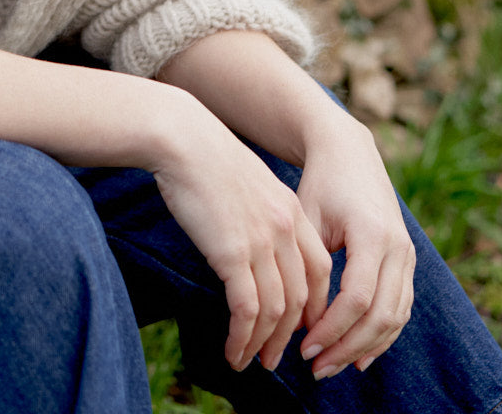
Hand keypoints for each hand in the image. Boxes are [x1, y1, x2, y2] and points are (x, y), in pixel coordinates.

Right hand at [153, 111, 331, 372]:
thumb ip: (262, 217)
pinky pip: (246, 309)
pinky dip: (242, 338)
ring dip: (264, 344)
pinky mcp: (232, 252)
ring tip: (251, 362)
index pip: (318, 271)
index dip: (312, 306)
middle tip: (275, 358)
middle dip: (290, 336)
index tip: (298, 327)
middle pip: (301, 297)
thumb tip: (255, 250)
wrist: (183, 139)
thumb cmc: (205, 159)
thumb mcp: (248, 185)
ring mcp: (261, 241)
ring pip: (276, 310)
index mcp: (292, 211)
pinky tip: (232, 351)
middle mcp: (285, 228)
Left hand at [295, 120, 415, 379]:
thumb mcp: (308, 216)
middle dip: (346, 346)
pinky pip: (400, 309)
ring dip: (364, 347)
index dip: (332, 328)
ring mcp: (407, 255)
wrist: (349, 154)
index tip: (304, 346)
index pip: (358, 297)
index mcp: (371, 232)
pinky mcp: (407, 262)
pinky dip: (381, 336)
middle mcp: (397, 247)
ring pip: (395, 318)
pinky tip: (357, 355)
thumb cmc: (320, 184)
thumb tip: (298, 320)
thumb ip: (307, 265)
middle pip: (380, 315)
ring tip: (331, 365)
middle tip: (315, 366)